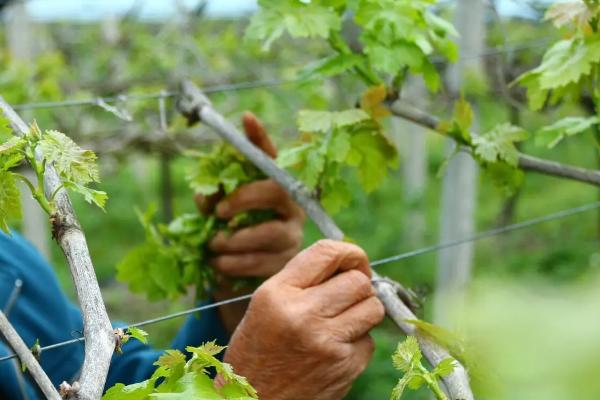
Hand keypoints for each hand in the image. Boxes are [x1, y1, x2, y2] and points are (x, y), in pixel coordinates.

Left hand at [194, 112, 304, 332]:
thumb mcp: (218, 215)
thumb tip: (203, 195)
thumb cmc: (232, 236)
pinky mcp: (287, 264)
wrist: (243, 280)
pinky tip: (219, 265)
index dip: (260, 138)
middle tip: (219, 212)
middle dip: (245, 198)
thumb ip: (213, 200)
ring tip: (213, 245)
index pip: (270, 157)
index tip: (245, 118)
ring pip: (270, 232)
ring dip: (235, 240)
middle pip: (276, 190)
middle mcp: (290, 206)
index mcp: (273, 188)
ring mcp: (292, 235)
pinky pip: (262, 262)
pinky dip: (235, 264)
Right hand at [224, 240, 384, 399]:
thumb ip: (302, 279)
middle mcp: (302, 315)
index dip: (350, 252)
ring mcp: (326, 343)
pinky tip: (334, 350)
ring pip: (372, 308)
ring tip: (342, 322)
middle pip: (358, 281)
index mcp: (277, 294)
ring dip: (363, 312)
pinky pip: (369, 341)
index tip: (355, 260)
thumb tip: (348, 261)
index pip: (327, 252)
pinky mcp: (344, 367)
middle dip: (359, 285)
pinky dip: (357, 343)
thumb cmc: (259, 350)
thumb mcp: (265, 304)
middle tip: (348, 295)